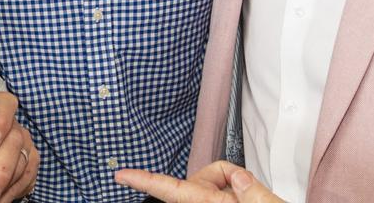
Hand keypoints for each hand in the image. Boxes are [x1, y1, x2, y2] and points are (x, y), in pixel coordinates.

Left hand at [0, 91, 36, 202]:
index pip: (5, 104)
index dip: (1, 120)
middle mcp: (12, 123)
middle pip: (16, 139)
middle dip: (2, 169)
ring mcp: (22, 142)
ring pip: (23, 161)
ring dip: (6, 185)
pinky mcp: (28, 161)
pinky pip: (28, 177)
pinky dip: (14, 192)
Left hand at [115, 161, 283, 202]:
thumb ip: (253, 191)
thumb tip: (237, 177)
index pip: (172, 190)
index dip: (144, 181)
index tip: (120, 174)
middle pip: (200, 178)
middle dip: (222, 174)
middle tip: (246, 187)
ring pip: (210, 183)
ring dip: (229, 184)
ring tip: (249, 197)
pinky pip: (218, 191)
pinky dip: (232, 191)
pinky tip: (246, 199)